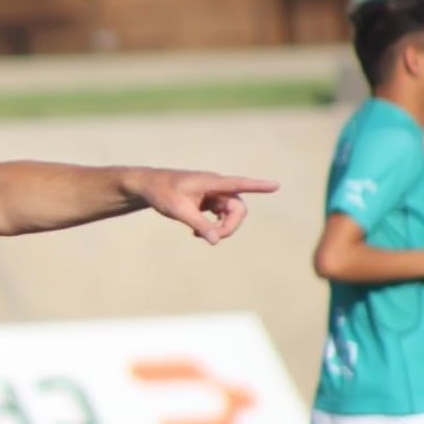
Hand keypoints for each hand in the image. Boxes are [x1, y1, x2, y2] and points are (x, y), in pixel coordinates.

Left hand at [135, 169, 278, 244]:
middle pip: (238, 207)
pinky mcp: (208, 200)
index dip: (258, 186)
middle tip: (213, 238)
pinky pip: (221, 216)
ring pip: (230, 213)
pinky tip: (198, 233)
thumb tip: (216, 241)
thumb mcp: (178, 210)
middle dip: (230, 225)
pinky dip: (214, 226)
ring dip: (222, 227)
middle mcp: (215, 186)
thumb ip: (199, 224)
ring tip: (200, 235)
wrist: (147, 186)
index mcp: (210, 182)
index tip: (276, 185)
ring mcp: (212, 193)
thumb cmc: (162, 192)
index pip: (239, 183)